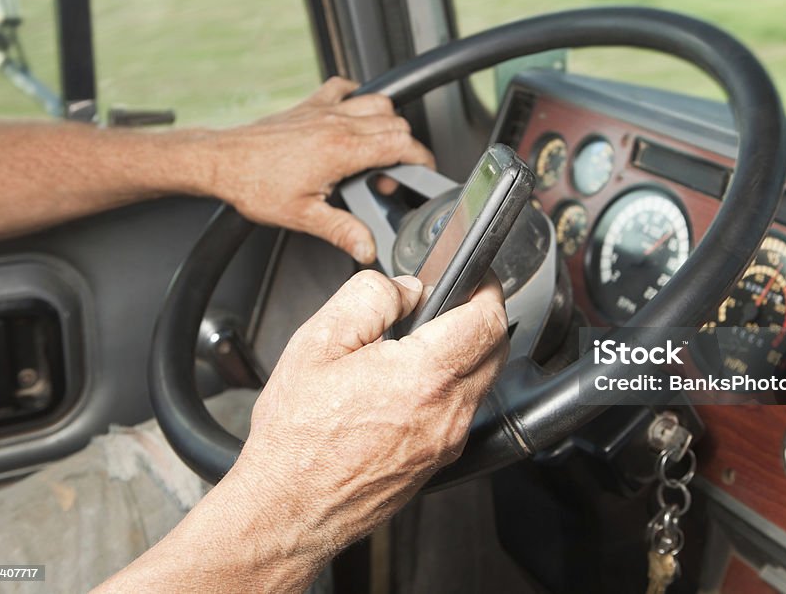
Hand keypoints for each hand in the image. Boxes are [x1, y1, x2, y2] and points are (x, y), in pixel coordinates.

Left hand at [211, 77, 434, 262]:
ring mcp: (323, 110)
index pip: (400, 143)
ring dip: (386, 122)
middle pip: (395, 122)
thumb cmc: (254, 185)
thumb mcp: (303, 217)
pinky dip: (358, 99)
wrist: (221, 162)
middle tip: (387, 176)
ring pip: (377, 102)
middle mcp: (336, 124)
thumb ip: (342, 231)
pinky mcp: (310, 105)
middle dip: (403, 147)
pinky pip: (346, 88)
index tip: (421, 171)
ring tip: (376, 150)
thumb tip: (368, 248)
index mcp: (341, 150)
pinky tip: (353, 119)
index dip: (419, 159)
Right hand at [233, 270, 506, 587]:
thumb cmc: (296, 438)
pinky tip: (410, 381)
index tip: (474, 277)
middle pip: (495, 349)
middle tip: (448, 302)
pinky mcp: (439, 460)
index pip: (488, 320)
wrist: (289, 509)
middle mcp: (447, 412)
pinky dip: (451, 386)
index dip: (486, 288)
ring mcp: (447, 441)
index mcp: (424, 377)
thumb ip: (370, 298)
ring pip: (482, 380)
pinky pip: (463, 410)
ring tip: (420, 342)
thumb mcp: (318, 342)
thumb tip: (406, 288)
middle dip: (481, 317)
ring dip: (466, 352)